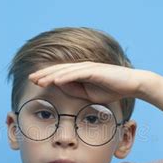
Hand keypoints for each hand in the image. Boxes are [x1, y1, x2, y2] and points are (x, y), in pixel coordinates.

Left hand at [28, 61, 142, 103]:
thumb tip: (61, 87)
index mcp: (81, 73)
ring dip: (50, 75)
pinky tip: (55, 80)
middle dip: (43, 74)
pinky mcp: (95, 71)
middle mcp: (83, 67)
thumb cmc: (112, 90)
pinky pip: (77, 73)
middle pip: (59, 70)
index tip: (34, 83)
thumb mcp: (89, 94)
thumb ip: (76, 90)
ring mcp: (89, 68)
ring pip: (65, 71)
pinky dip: (65, 76)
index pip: (60, 74)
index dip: (46, 77)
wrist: (133, 84)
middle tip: (30, 79)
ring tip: (38, 80)